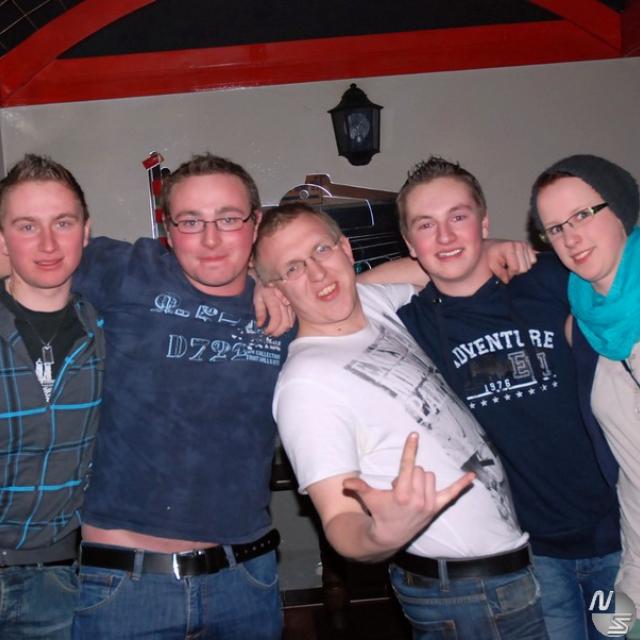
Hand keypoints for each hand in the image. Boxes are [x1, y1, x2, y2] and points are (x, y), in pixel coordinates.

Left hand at [253, 279, 294, 335]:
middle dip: (278, 331)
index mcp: (274, 300)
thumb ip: (259, 312)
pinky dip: (289, 323)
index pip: (276, 318)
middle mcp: (284, 301)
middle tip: (272, 334)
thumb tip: (260, 325)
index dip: (272, 328)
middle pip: (285, 322)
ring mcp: (291, 302)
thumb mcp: (257, 297)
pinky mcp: (294, 303)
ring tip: (276, 331)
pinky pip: (293, 316)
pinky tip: (284, 326)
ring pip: (290, 320)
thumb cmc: (263, 286)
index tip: (266, 332)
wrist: (273, 275)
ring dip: (283, 329)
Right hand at [342, 432, 473, 551]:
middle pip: (420, 469)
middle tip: (399, 487)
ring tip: (409, 491)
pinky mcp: (437, 507)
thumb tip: (344, 483)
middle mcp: (418, 498)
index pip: (408, 465)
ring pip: (430, 476)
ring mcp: (430, 503)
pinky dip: (462, 485)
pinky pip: (453, 494)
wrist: (390, 536)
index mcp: (402, 493)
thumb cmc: (379, 513)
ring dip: (420, 479)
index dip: (410, 449)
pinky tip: (473, 476)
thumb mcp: (369, 499)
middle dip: (410, 473)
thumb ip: (358, 488)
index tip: (414, 435)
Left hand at [485, 239, 536, 283]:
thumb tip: (507, 281)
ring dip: (521, 267)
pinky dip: (526, 263)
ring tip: (512, 264)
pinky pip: (533, 260)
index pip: (515, 268)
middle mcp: (519, 244)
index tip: (504, 270)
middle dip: (516, 271)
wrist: (492, 246)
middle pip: (524, 268)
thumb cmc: (491, 256)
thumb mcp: (492, 265)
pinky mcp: (529, 246)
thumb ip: (500, 273)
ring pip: (529, 265)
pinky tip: (519, 261)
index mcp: (508, 247)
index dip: (510, 273)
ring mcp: (525, 245)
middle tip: (508, 268)